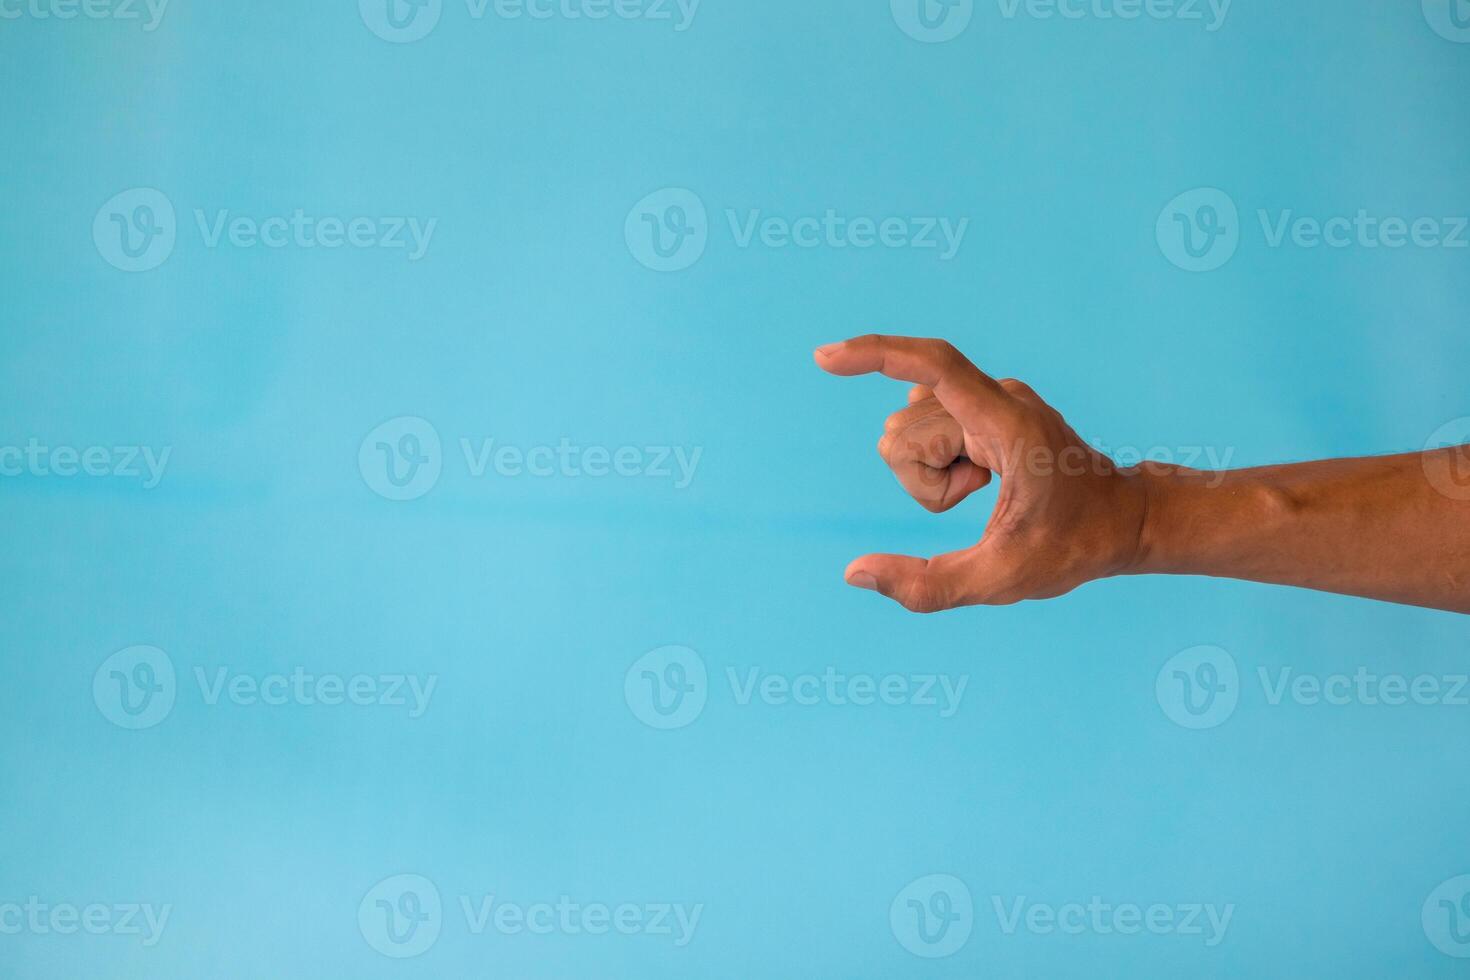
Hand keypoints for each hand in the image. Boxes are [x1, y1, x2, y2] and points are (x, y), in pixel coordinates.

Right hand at [815, 335, 1150, 611]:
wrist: (1123, 520)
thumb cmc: (1073, 547)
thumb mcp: (1002, 580)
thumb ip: (928, 586)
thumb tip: (856, 574)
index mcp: (1008, 425)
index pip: (935, 366)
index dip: (876, 355)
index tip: (826, 360)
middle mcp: (996, 397)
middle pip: (902, 432)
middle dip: (921, 480)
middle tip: (979, 499)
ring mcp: (988, 398)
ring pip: (905, 431)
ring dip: (929, 474)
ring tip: (983, 490)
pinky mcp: (981, 405)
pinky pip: (922, 426)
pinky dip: (934, 463)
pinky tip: (979, 477)